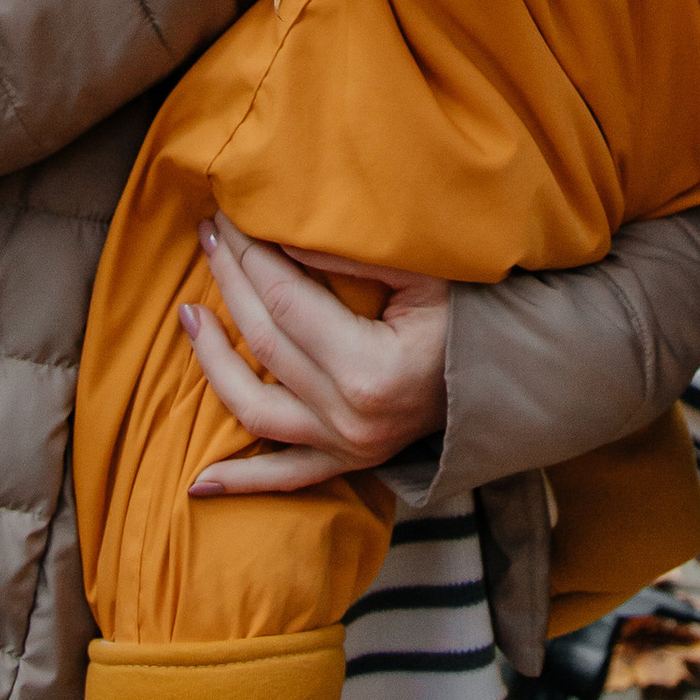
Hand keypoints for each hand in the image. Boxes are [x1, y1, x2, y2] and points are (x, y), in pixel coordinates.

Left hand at [181, 210, 449, 493]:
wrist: (512, 375)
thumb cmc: (474, 316)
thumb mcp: (424, 275)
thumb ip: (351, 258)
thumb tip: (281, 236)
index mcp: (369, 368)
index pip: (285, 301)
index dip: (250, 255)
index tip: (228, 217)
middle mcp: (350, 417)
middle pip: (264, 341)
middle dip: (229, 281)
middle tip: (207, 234)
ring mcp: (346, 447)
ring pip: (253, 408)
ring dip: (211, 362)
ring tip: (187, 315)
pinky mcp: (349, 464)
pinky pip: (285, 478)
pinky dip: (241, 480)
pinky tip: (197, 482)